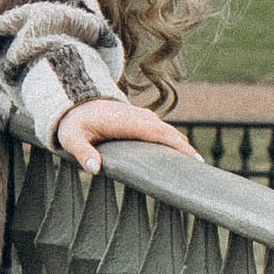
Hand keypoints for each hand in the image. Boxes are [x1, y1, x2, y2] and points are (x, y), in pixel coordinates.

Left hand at [57, 95, 201, 174]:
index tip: (194, 159)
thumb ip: (83, 153)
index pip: (159, 133)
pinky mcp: (143, 121)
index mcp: (128, 122)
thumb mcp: (71, 138)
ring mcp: (143, 118)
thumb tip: (95, 169)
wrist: (76, 100)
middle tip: (202, 172)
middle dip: (187, 150)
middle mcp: (140, 117)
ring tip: (195, 169)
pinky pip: (163, 132)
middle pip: (170, 133)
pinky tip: (179, 159)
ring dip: (182, 147)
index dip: (177, 146)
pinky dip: (174, 143)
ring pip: (168, 132)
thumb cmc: (74, 122)